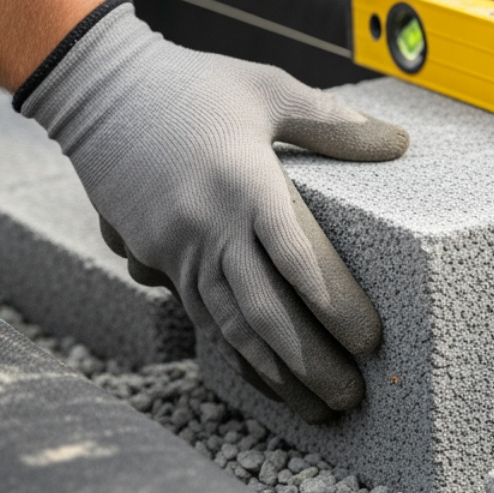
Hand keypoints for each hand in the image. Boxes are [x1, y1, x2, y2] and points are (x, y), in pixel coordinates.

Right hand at [21, 2, 408, 422]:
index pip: (299, 259)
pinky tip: (266, 378)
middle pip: (267, 310)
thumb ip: (333, 123)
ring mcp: (178, 248)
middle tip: (353, 396)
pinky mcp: (156, 258)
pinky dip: (237, 353)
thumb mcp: (268, 89)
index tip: (371, 340)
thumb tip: (396, 144)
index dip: (335, 305)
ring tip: (318, 407)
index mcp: (245, 183)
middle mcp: (210, 225)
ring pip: (232, 326)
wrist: (97, 88)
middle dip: (312, 361)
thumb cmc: (193, 85)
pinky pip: (202, 316)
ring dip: (276, 372)